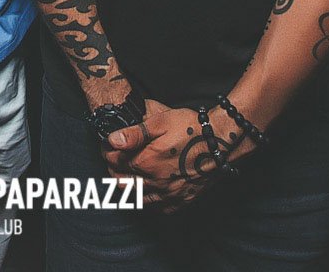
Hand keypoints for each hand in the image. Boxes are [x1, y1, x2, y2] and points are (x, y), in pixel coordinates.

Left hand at [103, 101, 247, 212]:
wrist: (221, 142)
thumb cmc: (191, 128)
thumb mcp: (160, 121)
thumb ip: (134, 133)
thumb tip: (112, 140)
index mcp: (146, 162)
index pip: (115, 161)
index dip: (108, 152)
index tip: (108, 147)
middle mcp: (155, 182)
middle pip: (122, 183)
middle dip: (114, 171)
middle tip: (114, 161)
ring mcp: (169, 194)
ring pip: (138, 198)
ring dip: (129, 187)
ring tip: (129, 175)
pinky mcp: (182, 200)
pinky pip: (159, 208)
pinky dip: (150, 201)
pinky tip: (150, 191)